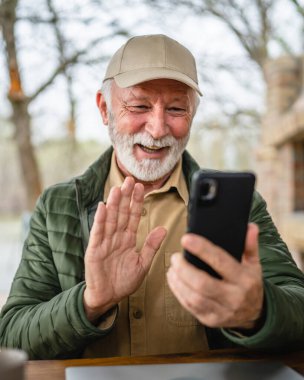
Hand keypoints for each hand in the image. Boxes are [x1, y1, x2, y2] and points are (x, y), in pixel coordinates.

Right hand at [84, 176, 166, 320]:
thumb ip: (151, 246)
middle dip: (126, 197)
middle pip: (121, 213)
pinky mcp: (94, 249)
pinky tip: (102, 207)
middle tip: (130, 180)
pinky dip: (100, 220)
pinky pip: (98, 232)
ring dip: (113, 204)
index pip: (133, 216)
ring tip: (117, 189)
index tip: (142, 187)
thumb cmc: (124, 281)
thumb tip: (163, 229)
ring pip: (110, 219)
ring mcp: (105, 242)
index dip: (137, 202)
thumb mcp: (142, 264)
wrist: (108, 297)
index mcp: (128, 239)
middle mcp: (116, 237)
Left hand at [166, 223, 263, 329]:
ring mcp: (222, 311)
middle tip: (175, 257)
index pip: (221, 262)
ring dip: (178, 281)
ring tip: (172, 268)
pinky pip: (190, 307)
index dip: (202, 249)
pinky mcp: (211, 320)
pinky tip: (174, 281)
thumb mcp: (254, 264)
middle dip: (184, 268)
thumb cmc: (250, 284)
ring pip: (194, 298)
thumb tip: (250, 227)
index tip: (186, 239)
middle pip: (203, 283)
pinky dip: (178, 292)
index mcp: (244, 280)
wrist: (254, 314)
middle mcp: (234, 297)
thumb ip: (250, 245)